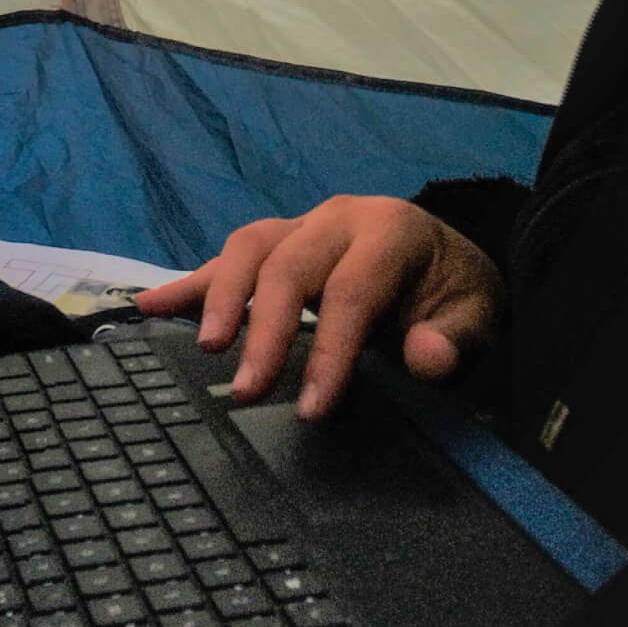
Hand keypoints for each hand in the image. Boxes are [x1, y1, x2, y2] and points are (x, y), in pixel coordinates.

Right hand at [135, 195, 503, 416]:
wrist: (446, 255)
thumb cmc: (453, 291)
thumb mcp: (477, 314)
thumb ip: (455, 337)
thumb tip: (425, 357)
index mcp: (389, 230)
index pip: (351, 290)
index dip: (330, 350)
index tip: (313, 409)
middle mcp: (337, 218)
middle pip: (288, 265)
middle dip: (265, 329)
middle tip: (250, 391)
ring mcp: (301, 224)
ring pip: (248, 247)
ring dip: (221, 296)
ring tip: (207, 347)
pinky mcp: (277, 241)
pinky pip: (227, 257)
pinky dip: (188, 281)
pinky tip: (150, 305)